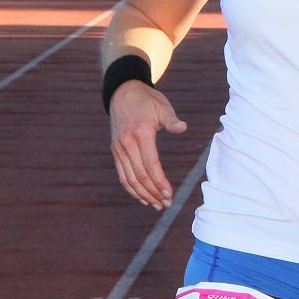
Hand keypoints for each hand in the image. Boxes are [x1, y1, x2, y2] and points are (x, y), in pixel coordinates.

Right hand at [109, 81, 186, 209]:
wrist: (122, 93)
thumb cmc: (147, 100)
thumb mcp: (162, 106)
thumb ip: (171, 120)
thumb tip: (182, 128)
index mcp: (141, 133)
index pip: (150, 164)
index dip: (160, 182)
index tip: (170, 194)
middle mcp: (127, 143)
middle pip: (140, 175)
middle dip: (154, 192)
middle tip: (167, 204)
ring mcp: (119, 148)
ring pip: (129, 179)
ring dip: (143, 194)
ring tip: (157, 205)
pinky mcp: (115, 151)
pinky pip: (122, 174)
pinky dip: (131, 188)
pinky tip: (142, 197)